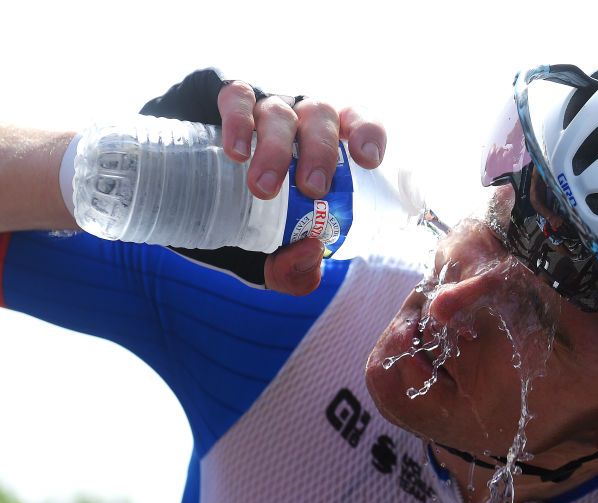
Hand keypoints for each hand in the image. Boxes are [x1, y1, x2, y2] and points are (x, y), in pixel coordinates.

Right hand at [215, 81, 386, 294]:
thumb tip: (311, 251)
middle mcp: (300, 119)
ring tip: (263, 187)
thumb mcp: (275, 256)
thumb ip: (295, 269)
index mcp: (326, 146)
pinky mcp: (225, 99)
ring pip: (279, 112)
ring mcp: (265, 106)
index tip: (367, 161)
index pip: (358, 123)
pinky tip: (236, 151)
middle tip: (311, 190)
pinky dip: (238, 120)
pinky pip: (236, 97)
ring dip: (276, 148)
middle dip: (319, 153)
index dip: (368, 134)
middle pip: (321, 118)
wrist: (189, 199)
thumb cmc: (250, 223)